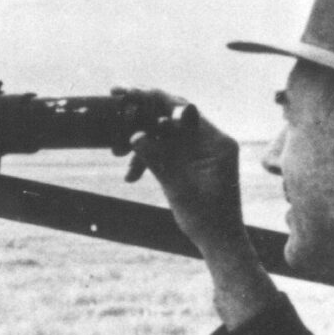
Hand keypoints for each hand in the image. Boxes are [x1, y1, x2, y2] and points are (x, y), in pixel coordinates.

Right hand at [114, 89, 247, 258]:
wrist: (218, 242)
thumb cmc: (207, 218)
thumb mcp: (179, 188)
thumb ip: (157, 159)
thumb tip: (134, 135)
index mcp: (216, 141)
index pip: (183, 109)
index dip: (153, 98)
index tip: (128, 93)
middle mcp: (208, 140)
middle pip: (171, 115)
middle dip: (142, 112)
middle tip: (115, 99)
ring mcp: (197, 150)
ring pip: (163, 134)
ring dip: (139, 142)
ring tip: (115, 153)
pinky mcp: (187, 162)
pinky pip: (163, 150)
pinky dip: (146, 159)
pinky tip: (130, 176)